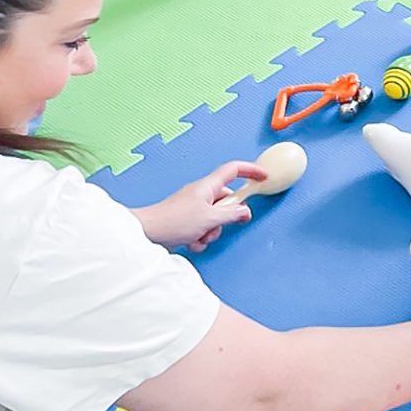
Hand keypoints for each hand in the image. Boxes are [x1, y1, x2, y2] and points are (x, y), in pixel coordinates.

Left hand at [136, 161, 265, 250]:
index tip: (263, 176)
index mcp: (208, 186)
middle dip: (225, 218)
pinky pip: (203, 226)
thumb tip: (245, 212)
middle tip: (217, 225)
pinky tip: (191, 241)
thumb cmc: (173, 221)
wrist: (147, 233)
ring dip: (211, 231)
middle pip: (226, 200)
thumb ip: (231, 214)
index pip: (234, 169)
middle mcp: (201, 193)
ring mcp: (193, 206)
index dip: (251, 171)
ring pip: (215, 217)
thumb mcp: (210, 219)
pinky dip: (201, 236)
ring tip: (200, 236)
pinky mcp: (186, 220)